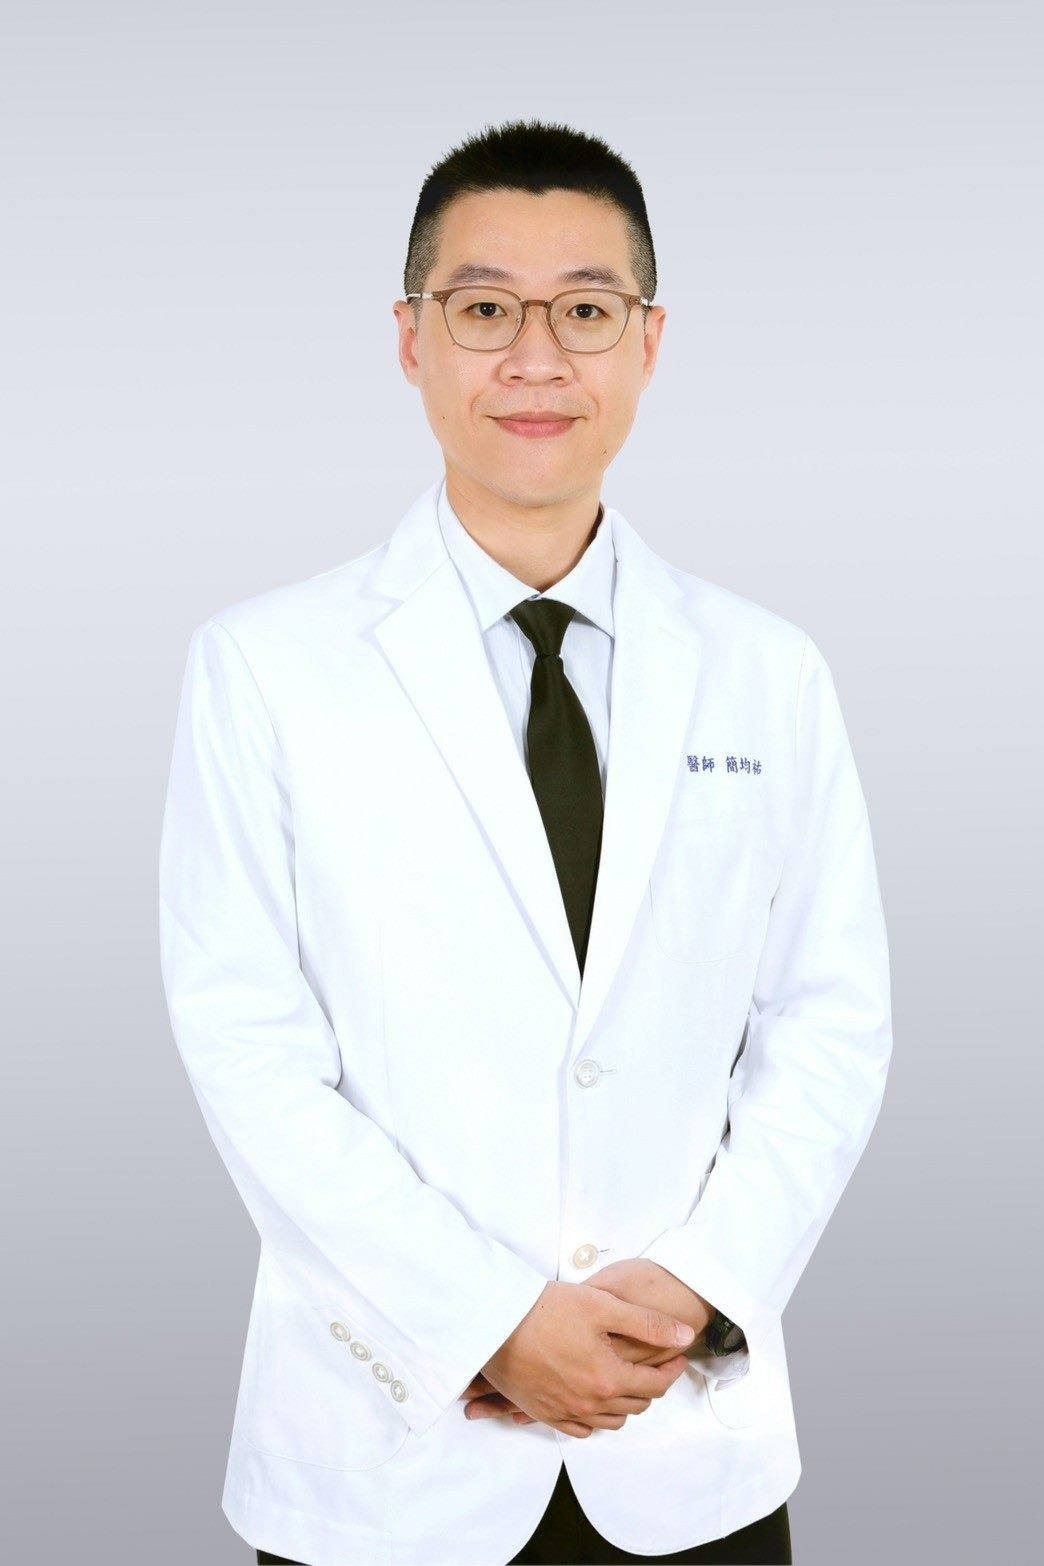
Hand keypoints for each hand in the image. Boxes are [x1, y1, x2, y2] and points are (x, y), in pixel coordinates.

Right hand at [461, 1261, 712, 1430]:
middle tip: (657, 1366)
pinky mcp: (542, 1412)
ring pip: (609, 1421)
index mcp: (608, 1378)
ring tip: (629, 1382)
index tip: (679, 1356)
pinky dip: (595, 1419)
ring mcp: (564, 1411)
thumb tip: (685, 1336)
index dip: (672, 1371)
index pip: (654, 1385)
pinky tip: (595, 1403)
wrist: (494, 1321)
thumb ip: (648, 1324)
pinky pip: (579, 1429)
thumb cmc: (546, 1308)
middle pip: (634, 1404)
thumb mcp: (603, 1306)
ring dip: (626, 1404)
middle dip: (652, 1385)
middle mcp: (589, 1403)